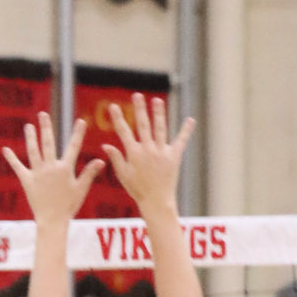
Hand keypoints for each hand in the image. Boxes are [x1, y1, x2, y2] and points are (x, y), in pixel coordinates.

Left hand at [2, 113, 101, 228]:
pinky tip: (5, 149)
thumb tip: (101, 160)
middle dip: (46, 127)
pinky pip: (18, 167)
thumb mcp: (81, 189)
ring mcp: (38, 173)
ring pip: (33, 151)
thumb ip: (89, 173)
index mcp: (65, 169)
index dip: (78, 133)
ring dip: (30, 138)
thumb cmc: (69, 206)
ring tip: (28, 126)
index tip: (81, 121)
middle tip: (43, 114)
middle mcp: (50, 168)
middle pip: (48, 143)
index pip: (73, 147)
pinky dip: (11, 158)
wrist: (52, 221)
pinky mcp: (27, 181)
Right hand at [101, 94, 193, 218]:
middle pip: (143, 125)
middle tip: (138, 95)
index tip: (113, 106)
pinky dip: (186, 131)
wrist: (157, 201)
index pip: (124, 132)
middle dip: (140, 109)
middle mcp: (148, 150)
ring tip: (157, 100)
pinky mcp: (174, 157)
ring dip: (159, 113)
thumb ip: (116, 158)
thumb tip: (105, 145)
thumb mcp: (123, 175)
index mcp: (134, 154)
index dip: (118, 118)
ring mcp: (162, 152)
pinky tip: (191, 120)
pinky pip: (181, 141)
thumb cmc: (138, 190)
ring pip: (160, 128)